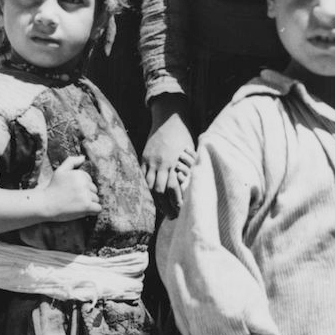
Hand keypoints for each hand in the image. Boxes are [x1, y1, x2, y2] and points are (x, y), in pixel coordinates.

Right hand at [41, 155, 100, 221]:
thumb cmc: (53, 188)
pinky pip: (98, 208)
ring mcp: (86, 194)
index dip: (82, 187)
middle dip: (86, 195)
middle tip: (73, 199)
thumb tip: (84, 157)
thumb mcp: (60, 171)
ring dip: (89, 203)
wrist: (45, 204)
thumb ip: (72, 161)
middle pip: (94, 190)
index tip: (72, 191)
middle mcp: (84, 183)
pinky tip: (84, 211)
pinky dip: (93, 211)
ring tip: (76, 205)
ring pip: (96, 199)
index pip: (89, 181)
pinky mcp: (86, 205)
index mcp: (79, 174)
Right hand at [142, 97, 194, 216]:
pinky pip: (142, 177)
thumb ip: (188, 169)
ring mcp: (150, 161)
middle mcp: (160, 163)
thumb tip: (193, 187)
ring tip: (163, 210)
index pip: (173, 188)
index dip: (176, 202)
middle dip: (165, 206)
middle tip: (173, 217)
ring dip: (155, 200)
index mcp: (173, 162)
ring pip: (148, 186)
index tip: (183, 211)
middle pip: (158, 191)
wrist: (169, 117)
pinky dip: (146, 189)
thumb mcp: (190, 152)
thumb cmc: (184, 135)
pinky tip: (153, 197)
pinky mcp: (143, 157)